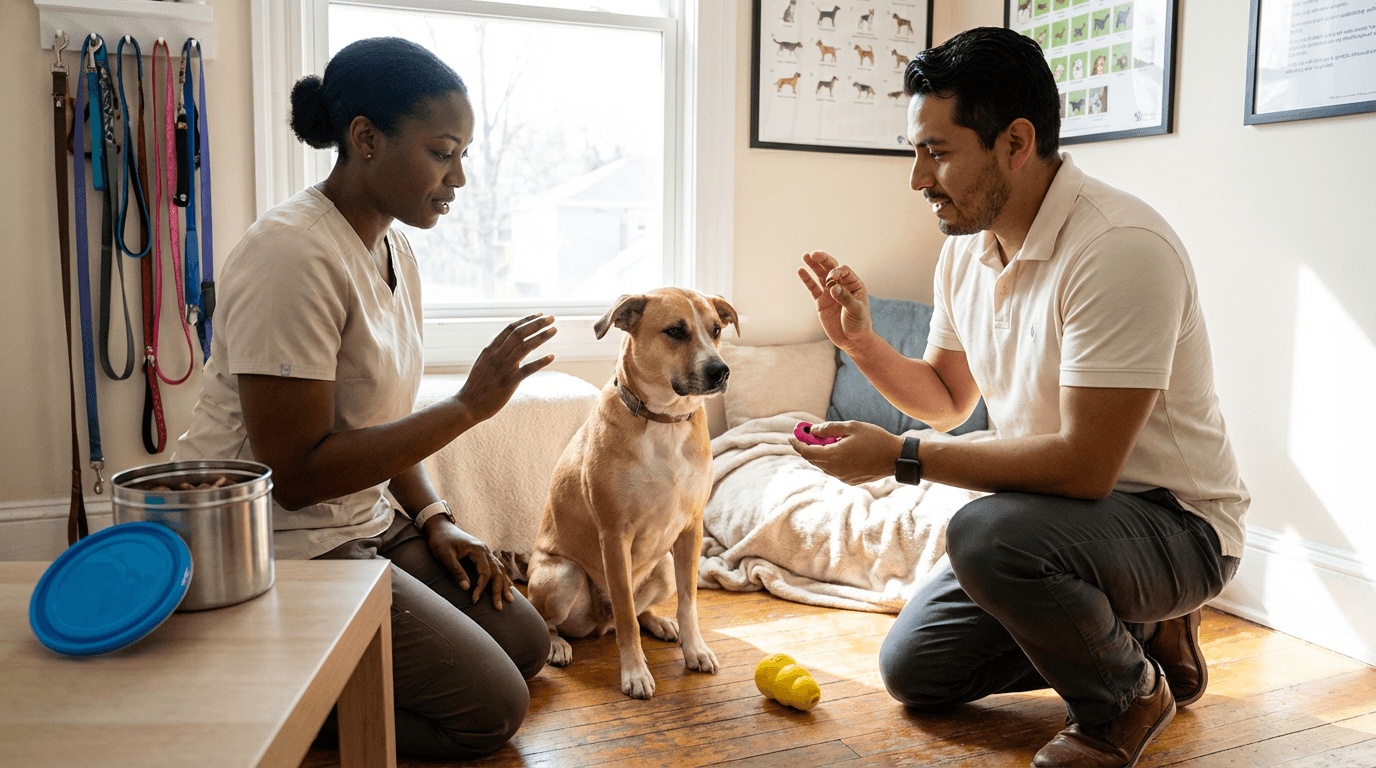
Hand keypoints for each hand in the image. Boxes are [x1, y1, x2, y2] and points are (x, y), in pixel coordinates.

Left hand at [424, 518, 515, 608]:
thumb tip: (466, 588)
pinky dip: (502, 577)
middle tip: (499, 607)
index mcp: (478, 550)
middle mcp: (485, 550)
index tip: (474, 599)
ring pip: (500, 569)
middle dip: (499, 590)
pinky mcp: (482, 554)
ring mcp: (485, 552)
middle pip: (497, 572)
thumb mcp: (445, 556)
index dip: (481, 587)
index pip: (485, 572)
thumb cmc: (440, 541)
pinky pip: (496, 567)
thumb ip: (456, 571)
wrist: (440, 527)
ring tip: (510, 599)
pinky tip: (506, 585)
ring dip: (504, 585)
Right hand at [457, 314, 556, 423]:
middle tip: (552, 318)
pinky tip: (552, 356)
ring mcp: (503, 368)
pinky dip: (541, 362)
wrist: (467, 405)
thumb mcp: (483, 363)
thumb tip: (508, 345)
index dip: (526, 320)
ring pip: (525, 347)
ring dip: (541, 337)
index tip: (539, 315)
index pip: (510, 329)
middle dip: (537, 324)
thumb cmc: (477, 386)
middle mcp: (497, 355)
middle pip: (519, 334)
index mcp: (490, 349)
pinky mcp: (509, 382)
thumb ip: (495, 353)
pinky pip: (528, 369)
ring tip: (554, 330)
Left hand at [789, 420, 904, 484]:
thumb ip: (829, 428)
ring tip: (825, 440)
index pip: (807, 452)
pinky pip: (833, 470)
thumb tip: (812, 431)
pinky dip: (829, 460)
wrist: (896, 458)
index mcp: (835, 456)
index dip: (797, 444)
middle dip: (806, 447)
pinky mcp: (850, 480)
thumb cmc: (875, 438)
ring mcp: (843, 477)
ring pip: (823, 465)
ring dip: (819, 453)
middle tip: (804, 435)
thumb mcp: (851, 427)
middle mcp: (836, 470)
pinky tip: (838, 450)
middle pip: (813, 459)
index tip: (791, 436)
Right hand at [797, 251, 873, 353]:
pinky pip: (813, 288)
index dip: (836, 271)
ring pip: (820, 276)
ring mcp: (830, 293)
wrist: (853, 340)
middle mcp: (841, 286)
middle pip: (831, 268)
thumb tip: (832, 287)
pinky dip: (807, 280)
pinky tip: (801, 271)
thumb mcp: (856, 310)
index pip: (844, 271)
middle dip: (823, 260)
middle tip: (813, 254)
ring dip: (813, 266)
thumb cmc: (860, 324)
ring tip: (805, 256)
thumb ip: (845, 298)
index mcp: (854, 285)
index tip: (832, 278)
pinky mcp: (821, 302)